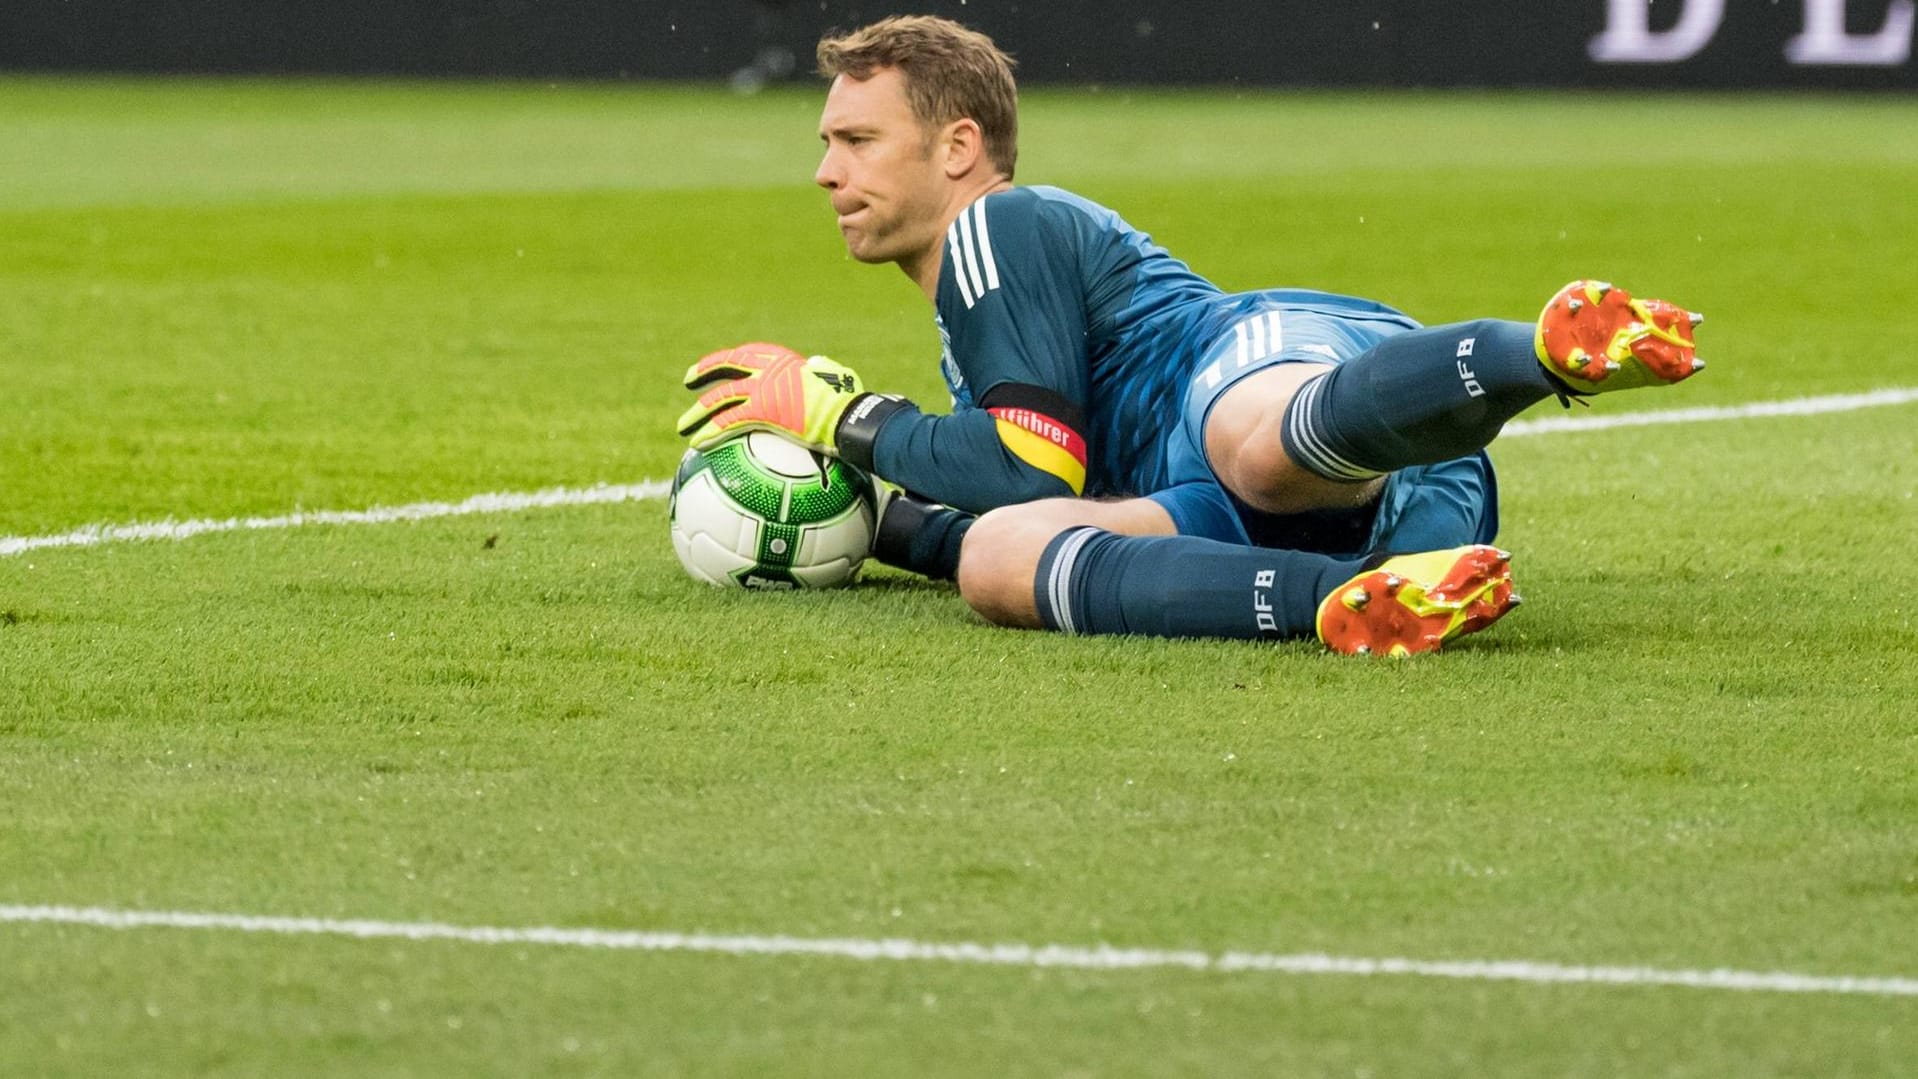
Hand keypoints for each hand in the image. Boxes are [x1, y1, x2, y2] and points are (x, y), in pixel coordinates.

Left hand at [676, 343, 866, 453]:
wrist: (848, 416)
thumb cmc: (849, 402)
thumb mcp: (837, 376)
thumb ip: (822, 369)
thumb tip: (817, 364)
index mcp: (785, 360)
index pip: (749, 354)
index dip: (730, 359)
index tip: (718, 364)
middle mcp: (769, 369)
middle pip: (727, 366)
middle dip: (704, 372)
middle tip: (688, 381)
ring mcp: (764, 389)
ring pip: (720, 397)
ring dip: (697, 412)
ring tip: (682, 427)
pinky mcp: (762, 410)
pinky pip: (728, 421)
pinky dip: (709, 431)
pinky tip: (696, 443)